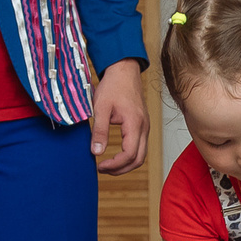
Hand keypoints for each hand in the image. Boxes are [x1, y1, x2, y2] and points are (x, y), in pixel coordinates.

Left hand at [91, 58, 148, 175]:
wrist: (124, 71)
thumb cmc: (114, 86)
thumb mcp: (101, 107)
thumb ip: (99, 131)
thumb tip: (96, 152)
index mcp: (135, 123)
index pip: (129, 154)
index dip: (114, 165)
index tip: (99, 166)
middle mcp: (143, 127)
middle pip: (138, 160)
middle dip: (120, 169)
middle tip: (102, 169)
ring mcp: (145, 127)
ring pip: (141, 155)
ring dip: (125, 165)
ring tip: (107, 165)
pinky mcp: (142, 126)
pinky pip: (139, 147)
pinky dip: (128, 156)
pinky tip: (115, 155)